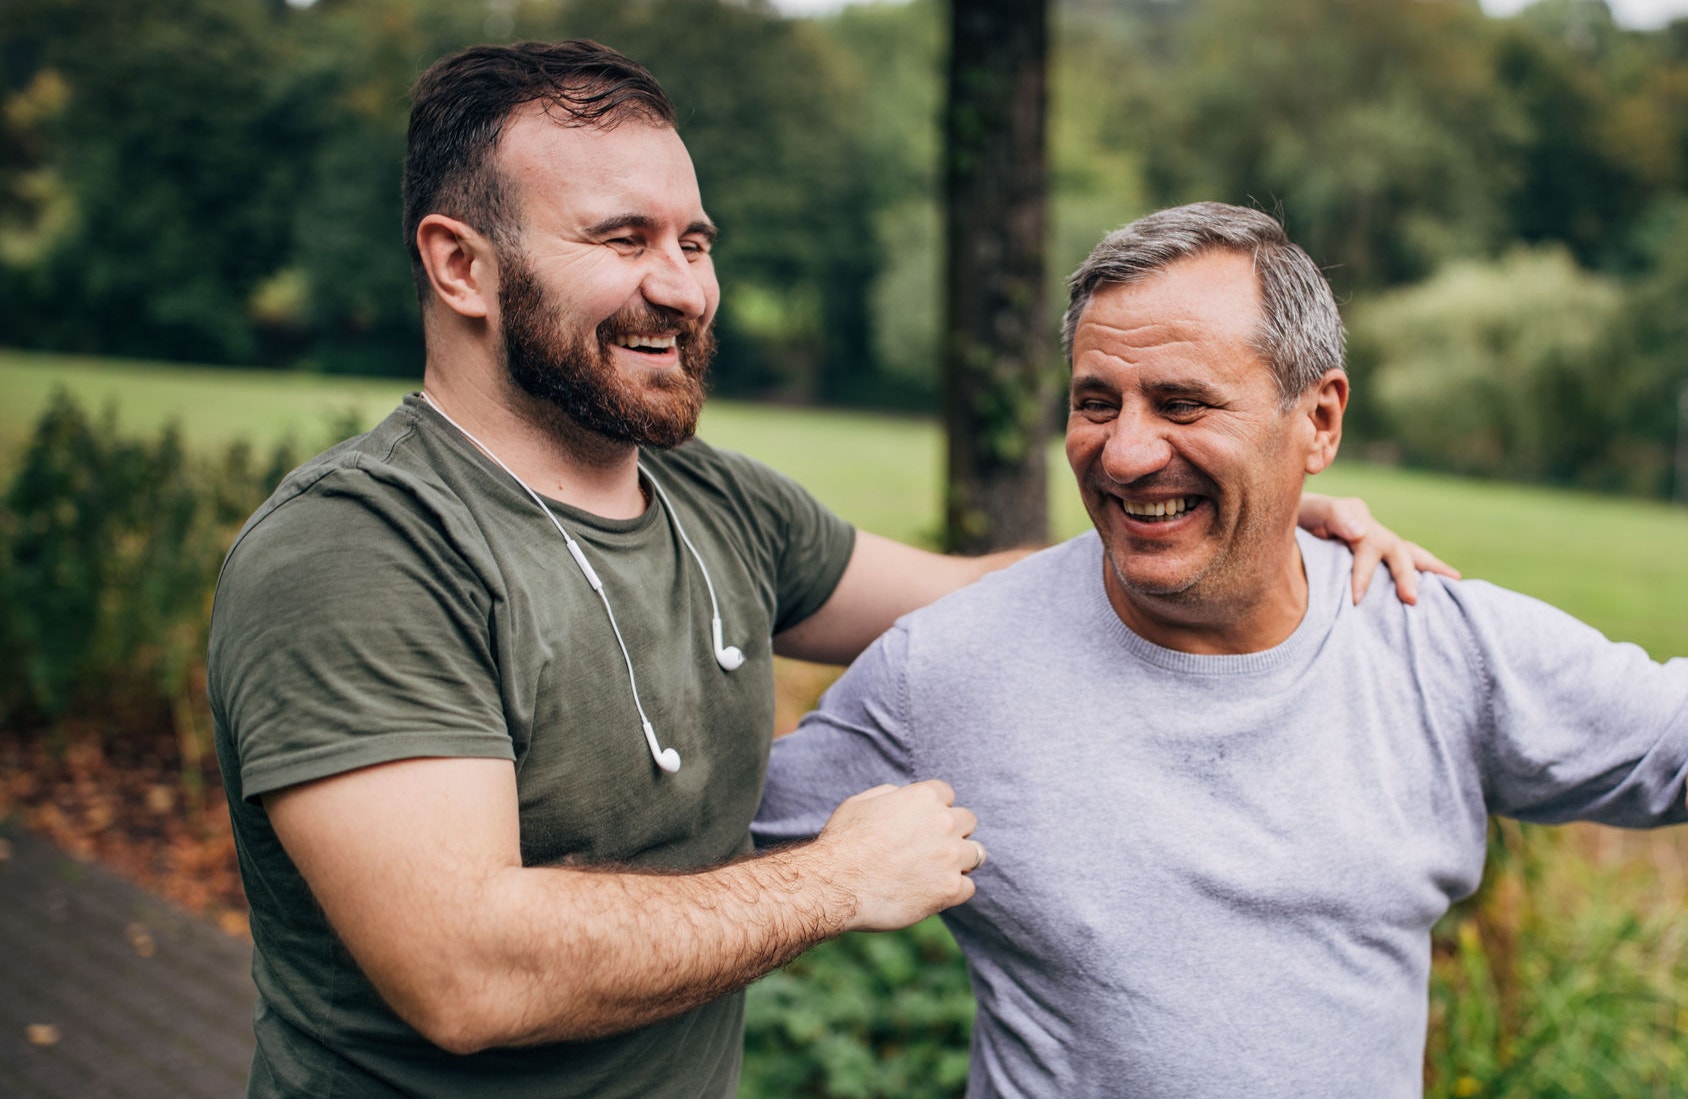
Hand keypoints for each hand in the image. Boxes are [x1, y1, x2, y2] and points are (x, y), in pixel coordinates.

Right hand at [812, 780, 979, 931]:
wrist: (836, 884)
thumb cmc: (843, 842)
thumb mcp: (861, 802)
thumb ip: (891, 794)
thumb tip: (904, 796)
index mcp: (924, 797)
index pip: (946, 794)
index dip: (933, 808)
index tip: (920, 823)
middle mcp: (944, 822)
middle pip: (968, 821)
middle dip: (952, 832)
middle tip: (930, 847)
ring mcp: (950, 857)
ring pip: (976, 854)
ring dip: (959, 860)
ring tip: (935, 870)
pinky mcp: (950, 889)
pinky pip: (968, 887)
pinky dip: (953, 890)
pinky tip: (931, 892)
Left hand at [1298, 493, 1459, 604]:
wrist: (1283, 520)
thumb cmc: (1298, 516)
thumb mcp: (1309, 510)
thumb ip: (1333, 514)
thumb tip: (1360, 531)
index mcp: (1357, 521)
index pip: (1369, 548)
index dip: (1364, 574)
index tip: (1356, 599)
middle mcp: (1372, 533)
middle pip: (1399, 551)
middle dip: (1407, 575)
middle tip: (1412, 600)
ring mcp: (1376, 545)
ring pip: (1408, 556)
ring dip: (1427, 571)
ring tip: (1452, 585)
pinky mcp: (1372, 558)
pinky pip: (1401, 564)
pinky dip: (1421, 575)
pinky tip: (1438, 593)